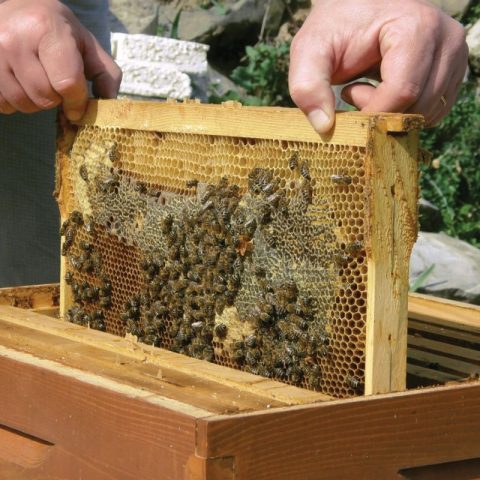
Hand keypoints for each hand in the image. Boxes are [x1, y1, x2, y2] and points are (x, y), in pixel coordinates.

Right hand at [0, 0, 121, 120]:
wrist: (17, 9)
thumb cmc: (57, 31)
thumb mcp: (87, 44)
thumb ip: (106, 75)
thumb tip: (109, 104)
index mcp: (47, 30)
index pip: (67, 83)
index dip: (77, 102)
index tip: (78, 104)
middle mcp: (15, 39)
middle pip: (45, 98)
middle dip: (57, 100)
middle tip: (56, 84)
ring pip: (24, 104)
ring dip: (37, 103)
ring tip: (39, 82)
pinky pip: (3, 104)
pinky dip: (16, 102)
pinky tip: (21, 84)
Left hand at [289, 0, 468, 131]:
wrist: (354, 14)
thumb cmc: (333, 30)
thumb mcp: (310, 51)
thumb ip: (307, 86)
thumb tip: (324, 127)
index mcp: (417, 27)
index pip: (402, 91)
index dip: (371, 109)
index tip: (347, 94)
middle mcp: (447, 40)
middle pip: (417, 106)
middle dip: (380, 112)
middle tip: (356, 90)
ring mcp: (455, 57)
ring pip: (426, 114)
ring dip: (391, 113)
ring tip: (370, 87)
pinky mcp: (452, 73)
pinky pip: (433, 113)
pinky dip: (405, 113)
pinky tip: (385, 92)